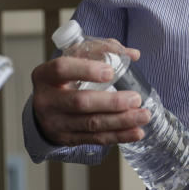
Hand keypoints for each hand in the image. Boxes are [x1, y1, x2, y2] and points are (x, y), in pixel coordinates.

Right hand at [31, 43, 150, 145]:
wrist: (46, 107)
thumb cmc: (65, 78)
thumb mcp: (75, 59)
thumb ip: (103, 50)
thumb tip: (133, 55)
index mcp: (45, 75)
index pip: (62, 69)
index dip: (87, 70)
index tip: (111, 72)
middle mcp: (46, 100)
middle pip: (80, 102)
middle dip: (112, 102)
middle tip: (136, 99)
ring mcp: (55, 123)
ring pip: (91, 123)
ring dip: (121, 121)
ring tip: (143, 116)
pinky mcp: (66, 139)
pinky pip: (95, 138)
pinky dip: (118, 136)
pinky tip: (136, 132)